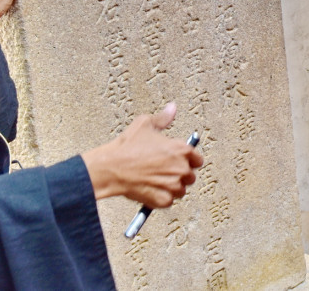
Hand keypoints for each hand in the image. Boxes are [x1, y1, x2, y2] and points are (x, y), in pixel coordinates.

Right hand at [81, 103, 203, 208]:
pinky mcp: (164, 200)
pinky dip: (161, 198)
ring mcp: (173, 186)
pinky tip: (150, 189)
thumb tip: (172, 108)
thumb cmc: (127, 146)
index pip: (197, 160)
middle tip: (162, 171)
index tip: (177, 161)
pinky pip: (169, 201)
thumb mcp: (145, 124)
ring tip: (155, 180)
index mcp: (181, 150)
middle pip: (190, 176)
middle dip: (179, 174)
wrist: (111, 168)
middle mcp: (181, 168)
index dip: (188, 160)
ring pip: (180, 190)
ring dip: (171, 187)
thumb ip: (163, 118)